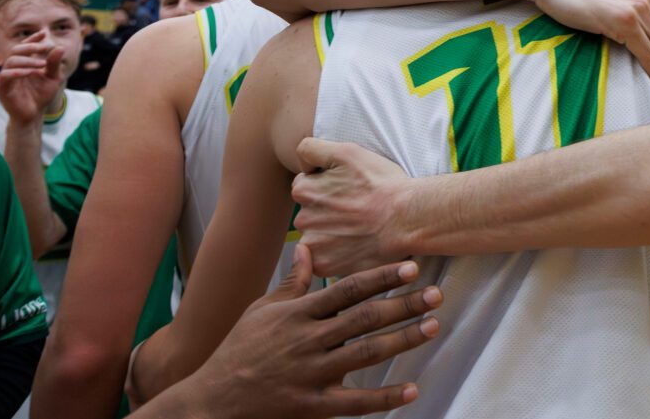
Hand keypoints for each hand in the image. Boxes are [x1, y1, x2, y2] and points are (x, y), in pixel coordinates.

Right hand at [0, 32, 63, 124]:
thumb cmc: (42, 95)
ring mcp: (5, 77)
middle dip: (31, 46)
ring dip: (28, 60)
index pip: (24, 46)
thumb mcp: (53, 78)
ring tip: (42, 65)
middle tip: (45, 48)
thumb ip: (54, 64)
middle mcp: (12, 67)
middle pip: (16, 50)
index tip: (44, 33)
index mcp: (23, 63)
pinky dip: (17, 72)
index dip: (32, 39)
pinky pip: (5, 75)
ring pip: (11, 61)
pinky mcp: (1, 87)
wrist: (34, 114)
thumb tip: (60, 47)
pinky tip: (30, 72)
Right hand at [182, 245, 441, 418]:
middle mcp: (307, 339)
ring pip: (365, 354)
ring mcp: (311, 373)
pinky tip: (412, 389)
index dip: (381, 277)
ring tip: (431, 327)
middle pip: (364, 318)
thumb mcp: (261, 310)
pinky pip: (355, 403)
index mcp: (298, 313)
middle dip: (403, 304)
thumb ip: (291, 282)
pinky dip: (384, 396)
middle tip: (435, 294)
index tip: (411, 267)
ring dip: (402, 340)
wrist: (214, 400)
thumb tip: (306, 246)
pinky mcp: (312, 406)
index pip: (348, 289)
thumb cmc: (240, 350)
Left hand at [293, 139, 411, 276]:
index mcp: (304, 190)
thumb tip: (302, 163)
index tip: (348, 188)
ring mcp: (313, 245)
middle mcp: (302, 219)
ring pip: (317, 235)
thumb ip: (312, 149)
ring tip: (359, 227)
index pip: (305, 184)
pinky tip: (356, 244)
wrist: (406, 219)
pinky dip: (337, 253)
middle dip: (327, 209)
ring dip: (332, 232)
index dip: (328, 183)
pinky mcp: (325, 266)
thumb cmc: (381, 184)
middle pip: (310, 211)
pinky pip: (324, 258)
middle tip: (356, 208)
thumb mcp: (347, 152)